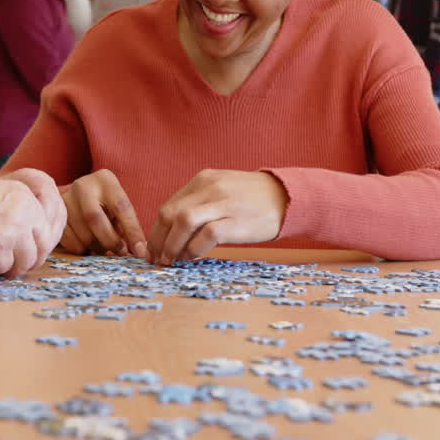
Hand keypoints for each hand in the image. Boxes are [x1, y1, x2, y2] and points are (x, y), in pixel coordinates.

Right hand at [0, 172, 65, 276]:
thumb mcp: (2, 190)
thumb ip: (25, 206)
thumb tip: (44, 233)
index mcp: (27, 194)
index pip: (58, 218)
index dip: (50, 237)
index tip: (40, 247)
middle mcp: (26, 210)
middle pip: (45, 246)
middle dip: (32, 258)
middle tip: (16, 262)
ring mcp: (14, 229)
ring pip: (27, 262)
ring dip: (11, 266)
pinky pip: (4, 268)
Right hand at [59, 169, 147, 256]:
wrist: (79, 197)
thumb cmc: (106, 204)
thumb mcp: (119, 208)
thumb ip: (128, 227)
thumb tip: (141, 252)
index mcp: (105, 180)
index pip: (121, 207)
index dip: (132, 232)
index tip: (141, 251)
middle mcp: (83, 186)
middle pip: (94, 219)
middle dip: (110, 241)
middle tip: (120, 251)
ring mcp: (65, 200)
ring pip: (81, 233)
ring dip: (97, 247)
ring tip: (104, 247)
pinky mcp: (55, 215)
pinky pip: (70, 240)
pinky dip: (82, 248)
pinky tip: (88, 244)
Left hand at [147, 169, 286, 264]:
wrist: (285, 197)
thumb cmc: (252, 199)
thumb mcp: (222, 189)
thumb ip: (199, 203)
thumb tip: (173, 231)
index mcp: (203, 179)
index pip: (169, 205)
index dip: (156, 229)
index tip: (154, 247)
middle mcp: (210, 188)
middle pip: (170, 213)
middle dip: (158, 239)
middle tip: (157, 257)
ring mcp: (223, 203)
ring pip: (183, 222)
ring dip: (172, 245)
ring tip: (171, 260)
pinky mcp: (236, 221)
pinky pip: (206, 235)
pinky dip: (194, 249)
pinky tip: (192, 258)